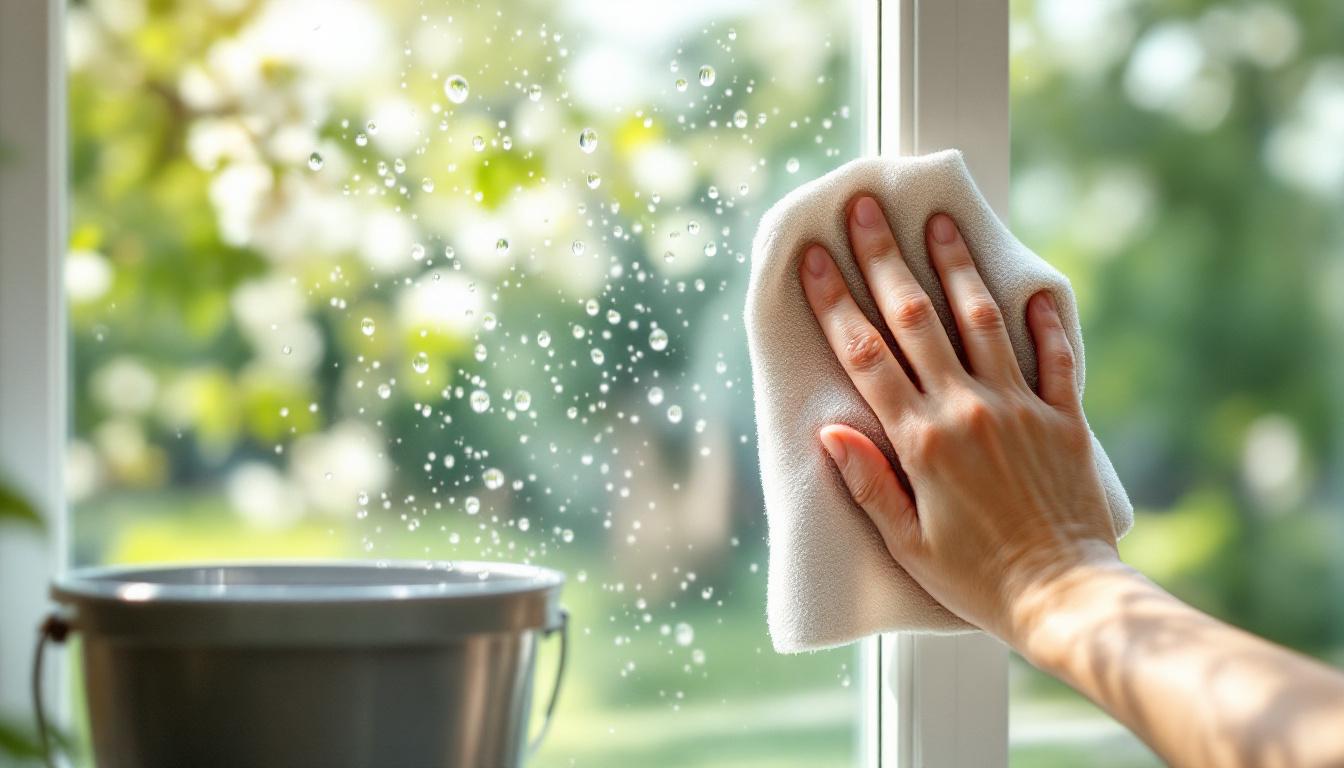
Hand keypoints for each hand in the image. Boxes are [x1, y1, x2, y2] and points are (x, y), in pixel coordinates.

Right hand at [799, 196, 1121, 646]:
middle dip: (886, 259)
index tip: (814, 258)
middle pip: (917, 318)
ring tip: (940, 222)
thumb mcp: (906, 542)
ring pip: (982, 320)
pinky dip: (1046, 320)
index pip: (867, 355)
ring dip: (956, 267)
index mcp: (921, 440)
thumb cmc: (975, 579)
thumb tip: (828, 430)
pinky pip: (1056, 356)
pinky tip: (1033, 286)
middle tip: (866, 208)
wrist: (1064, 597)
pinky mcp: (1064, 418)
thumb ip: (867, 482)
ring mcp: (1019, 407)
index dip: (835, 302)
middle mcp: (968, 409)